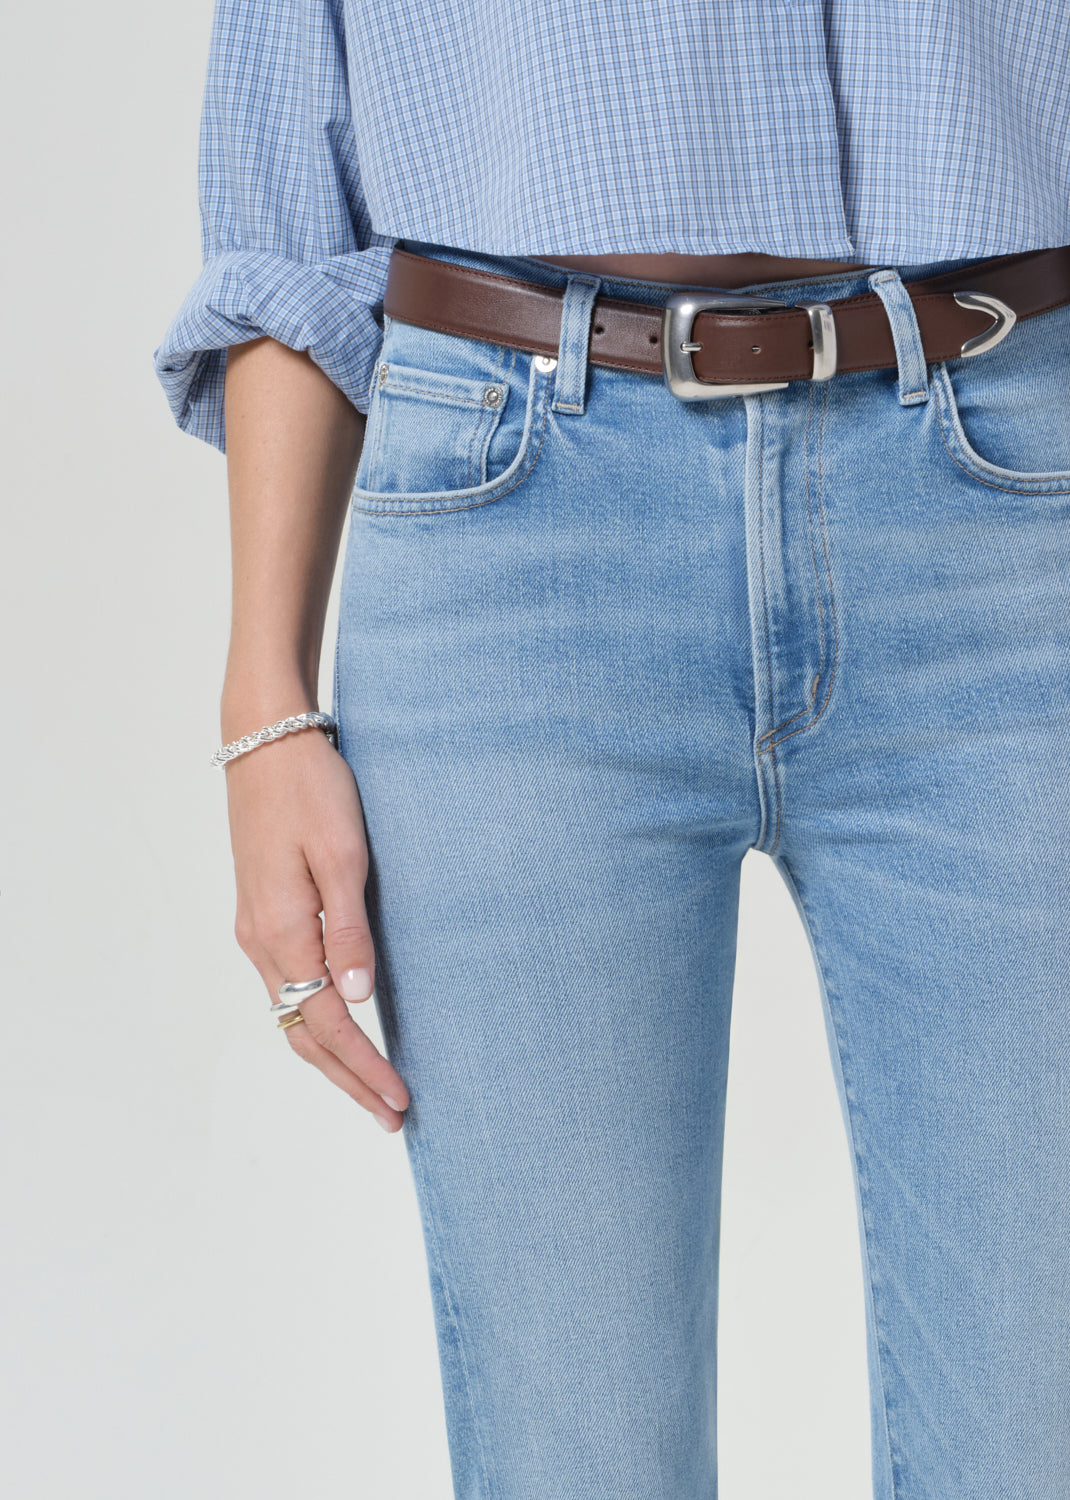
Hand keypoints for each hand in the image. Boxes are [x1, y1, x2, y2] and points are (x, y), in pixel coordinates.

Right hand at [225, 725, 408, 1131]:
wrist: (265, 741)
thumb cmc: (313, 789)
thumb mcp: (344, 855)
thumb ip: (350, 930)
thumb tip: (356, 999)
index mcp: (283, 930)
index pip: (325, 1024)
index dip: (364, 1068)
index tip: (399, 1101)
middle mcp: (262, 941)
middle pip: (303, 1034)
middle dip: (348, 1078)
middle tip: (392, 1114)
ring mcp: (256, 928)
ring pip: (292, 1014)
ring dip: (332, 1055)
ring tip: (372, 1084)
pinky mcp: (262, 913)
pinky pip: (287, 986)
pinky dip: (315, 1021)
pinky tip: (342, 1027)